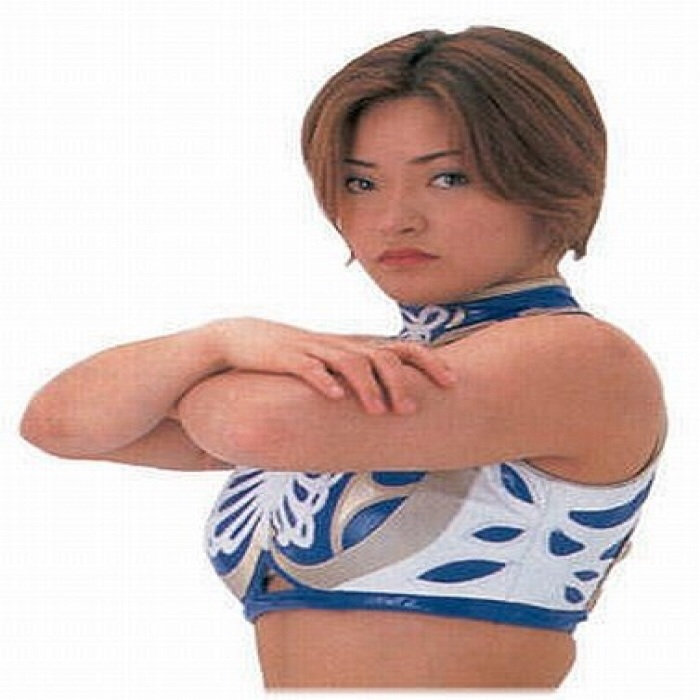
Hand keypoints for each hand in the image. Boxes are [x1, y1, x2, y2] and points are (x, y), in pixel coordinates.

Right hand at [202, 317, 456, 414]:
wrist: (243, 339)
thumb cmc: (295, 356)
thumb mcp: (331, 364)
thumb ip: (360, 377)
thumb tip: (393, 398)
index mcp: (354, 347)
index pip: (400, 348)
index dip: (428, 362)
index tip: (451, 382)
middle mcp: (340, 345)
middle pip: (380, 356)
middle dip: (399, 382)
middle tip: (411, 409)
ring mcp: (314, 349)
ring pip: (348, 362)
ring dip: (367, 387)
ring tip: (379, 412)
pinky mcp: (287, 358)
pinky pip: (307, 368)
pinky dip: (323, 381)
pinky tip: (335, 397)